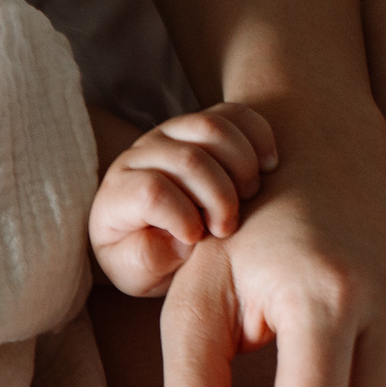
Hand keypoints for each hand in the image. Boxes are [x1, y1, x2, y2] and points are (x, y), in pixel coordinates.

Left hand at [90, 102, 277, 296]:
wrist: (151, 234)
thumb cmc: (144, 256)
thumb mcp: (137, 273)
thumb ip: (147, 260)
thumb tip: (177, 241)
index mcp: (117, 195)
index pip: (150, 192)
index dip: (182, 217)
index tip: (196, 239)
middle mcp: (137, 156)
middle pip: (188, 160)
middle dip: (220, 197)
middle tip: (228, 227)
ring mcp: (168, 134)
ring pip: (211, 128)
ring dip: (242, 164)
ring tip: (249, 195)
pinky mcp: (197, 124)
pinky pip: (233, 113)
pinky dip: (258, 135)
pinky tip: (268, 166)